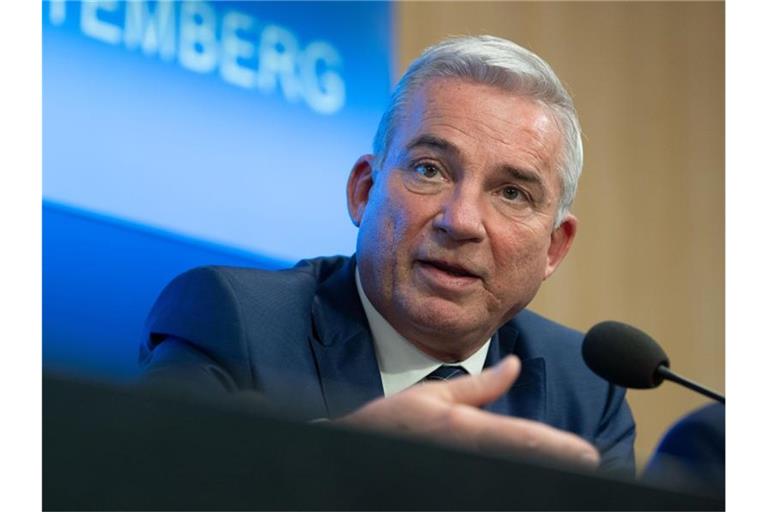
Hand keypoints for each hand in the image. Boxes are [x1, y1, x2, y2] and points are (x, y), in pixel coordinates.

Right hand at [336, 356, 599, 468]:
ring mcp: (460, 474)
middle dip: (557, 465)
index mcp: (464, 428)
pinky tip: (530, 479)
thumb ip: (480, 385)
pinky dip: (514, 482)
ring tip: (565, 474)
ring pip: (510, 479)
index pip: (522, 437)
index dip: (560, 447)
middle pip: (524, 464)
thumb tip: (514, 365)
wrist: (354, 448)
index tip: (589, 454)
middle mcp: (467, 455)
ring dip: (537, 474)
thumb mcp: (434, 394)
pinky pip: (490, 485)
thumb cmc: (390, 422)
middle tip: (588, 467)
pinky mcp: (452, 484)